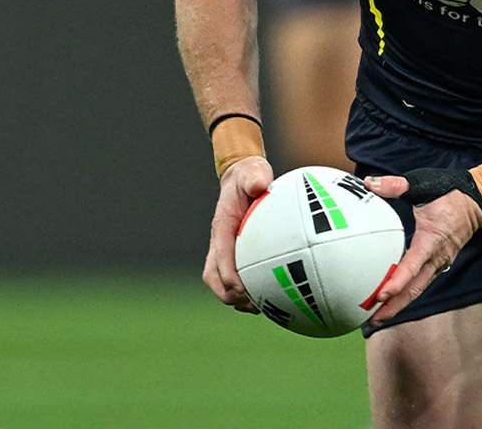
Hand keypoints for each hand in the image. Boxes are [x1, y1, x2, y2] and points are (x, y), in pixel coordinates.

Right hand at [202, 156, 273, 311]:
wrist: (243, 178)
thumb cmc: (250, 176)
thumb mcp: (253, 172)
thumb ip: (255, 178)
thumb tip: (259, 185)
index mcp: (222, 226)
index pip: (220, 256)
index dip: (228, 275)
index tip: (242, 289)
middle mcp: (219, 242)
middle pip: (212, 276)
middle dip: (228, 294)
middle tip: (251, 306)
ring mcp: (224, 250)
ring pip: (219, 282)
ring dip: (234, 299)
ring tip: (258, 309)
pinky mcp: (233, 255)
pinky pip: (233, 278)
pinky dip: (245, 292)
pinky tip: (269, 298)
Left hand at [361, 172, 481, 323]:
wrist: (475, 201)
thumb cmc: (447, 192)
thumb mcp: (421, 184)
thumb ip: (395, 185)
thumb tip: (369, 183)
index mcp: (431, 239)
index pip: (413, 265)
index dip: (397, 281)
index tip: (382, 294)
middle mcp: (437, 257)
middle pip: (414, 288)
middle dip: (394, 305)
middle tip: (372, 318)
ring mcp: (439, 262)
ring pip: (418, 289)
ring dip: (399, 304)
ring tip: (377, 317)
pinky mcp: (438, 264)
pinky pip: (421, 283)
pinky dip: (406, 294)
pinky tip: (391, 301)